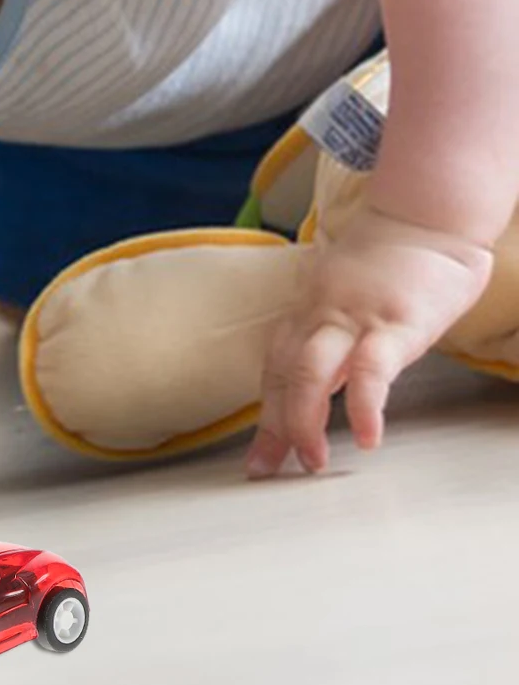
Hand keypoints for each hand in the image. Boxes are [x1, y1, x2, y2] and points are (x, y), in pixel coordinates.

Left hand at [246, 205, 492, 477]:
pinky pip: (371, 369)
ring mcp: (352, 317)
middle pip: (281, 373)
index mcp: (306, 312)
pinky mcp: (394, 321)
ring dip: (303, 420)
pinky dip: (363, 405)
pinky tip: (365, 437)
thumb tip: (321, 382)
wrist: (427, 215)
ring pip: (308, 370)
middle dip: (273, 426)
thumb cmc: (392, 263)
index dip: (264, 414)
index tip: (258, 456)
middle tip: (269, 469)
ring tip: (310, 462)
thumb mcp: (347, 298)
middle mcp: (318, 315)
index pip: (274, 369)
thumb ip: (329, 335)